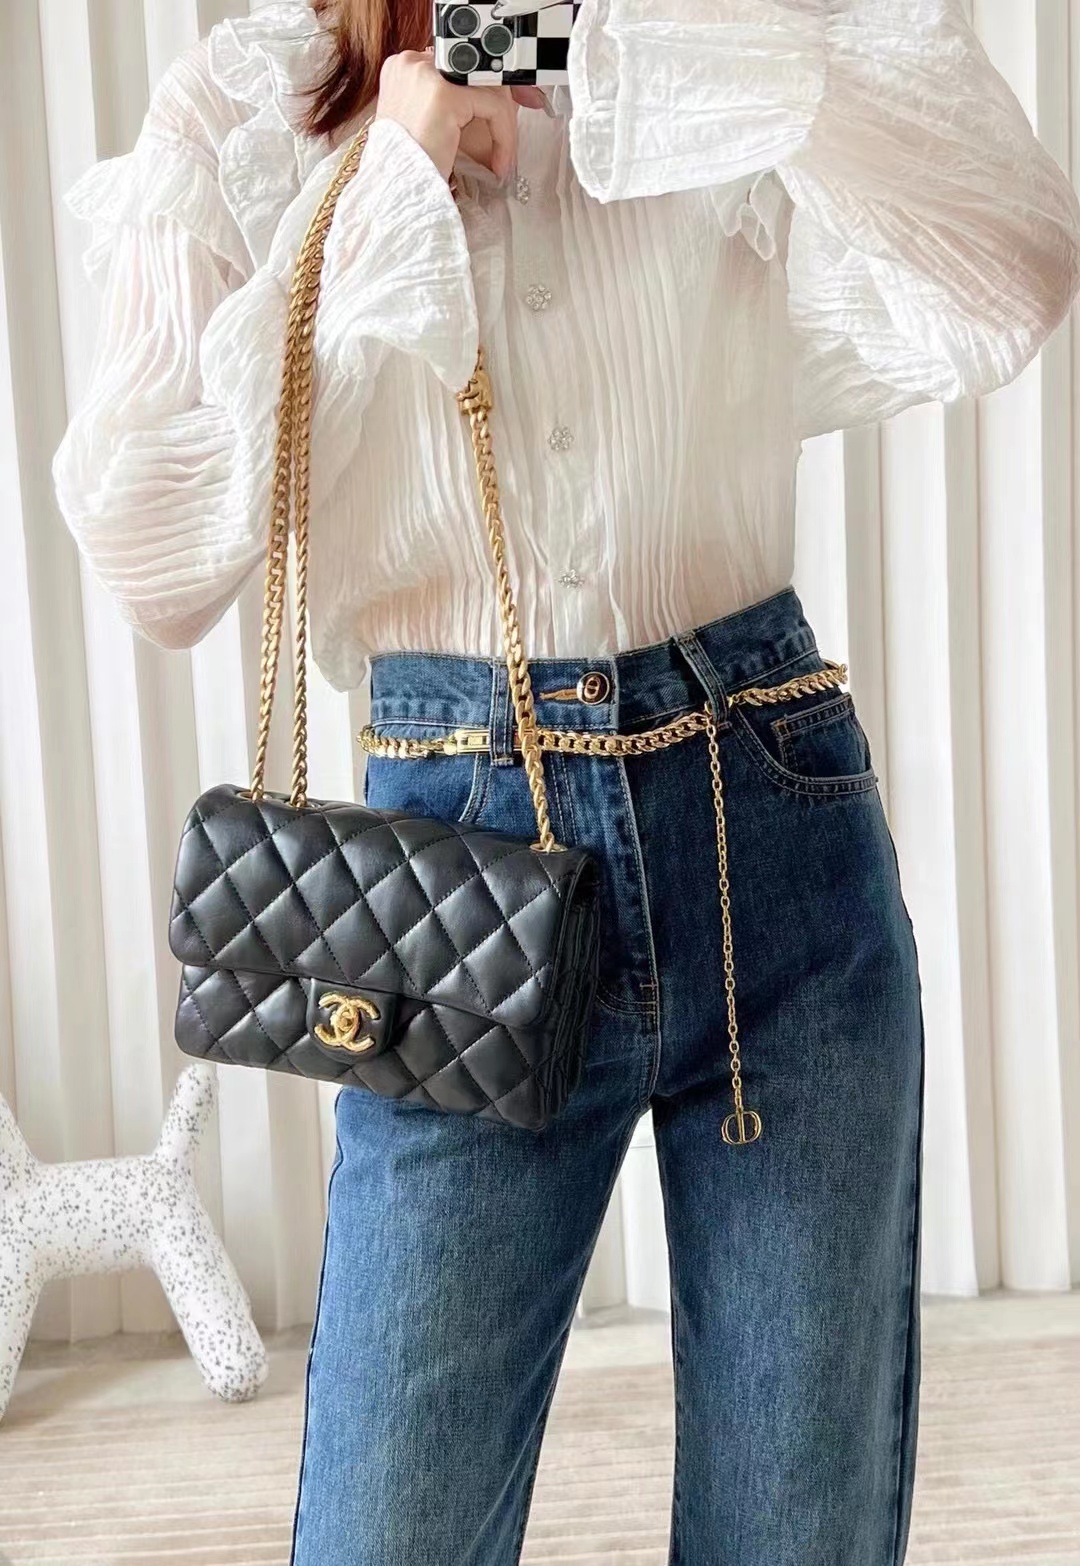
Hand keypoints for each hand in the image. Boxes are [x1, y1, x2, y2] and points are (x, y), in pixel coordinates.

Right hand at [374, 49, 549, 181]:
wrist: (395, 195)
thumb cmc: (408, 171)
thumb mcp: (425, 128)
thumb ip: (448, 107)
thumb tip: (484, 103)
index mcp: (404, 68)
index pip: (457, 67)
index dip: (483, 92)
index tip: (500, 121)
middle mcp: (412, 63)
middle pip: (476, 71)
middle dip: (502, 104)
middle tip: (511, 138)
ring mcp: (427, 74)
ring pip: (489, 87)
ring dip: (504, 127)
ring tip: (502, 161)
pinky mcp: (445, 94)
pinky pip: (493, 107)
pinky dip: (504, 137)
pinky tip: (499, 165)